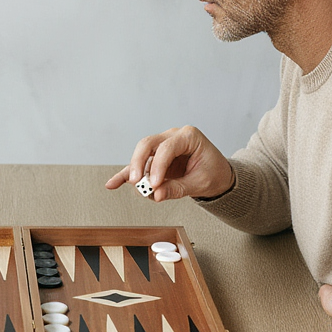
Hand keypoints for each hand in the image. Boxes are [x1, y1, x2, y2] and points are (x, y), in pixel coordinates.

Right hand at [105, 126, 234, 201]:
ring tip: (134, 186)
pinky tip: (113, 183)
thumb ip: (177, 188)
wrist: (219, 175)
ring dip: (134, 171)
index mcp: (188, 136)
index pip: (167, 148)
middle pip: (148, 144)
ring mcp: (162, 146)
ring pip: (140, 154)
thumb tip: (156, 194)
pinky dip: (125, 174)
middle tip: (137, 182)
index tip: (155, 184)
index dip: (158, 166)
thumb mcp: (200, 183)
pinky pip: (139, 165)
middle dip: (139, 163)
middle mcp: (172, 137)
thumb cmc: (214, 173)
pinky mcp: (155, 159)